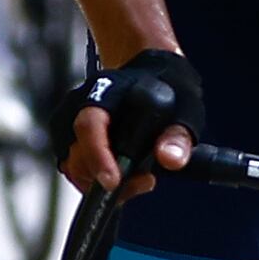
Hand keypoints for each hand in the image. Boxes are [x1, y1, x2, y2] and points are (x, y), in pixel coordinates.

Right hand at [71, 48, 206, 198]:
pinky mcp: (74, 141)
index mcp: (105, 91)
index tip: (114, 181)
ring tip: (138, 178)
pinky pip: (77, 170)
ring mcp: (74, 123)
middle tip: (142, 181)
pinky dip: (98, 179)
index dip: (98, 156)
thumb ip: (178, 136)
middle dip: (106, 177)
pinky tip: (124, 176)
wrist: (156, 78)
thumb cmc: (167, 89)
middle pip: (77, 154)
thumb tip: (170, 158)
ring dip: (103, 181)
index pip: (89, 125)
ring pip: (74, 166)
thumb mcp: (184, 108)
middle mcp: (81, 105)